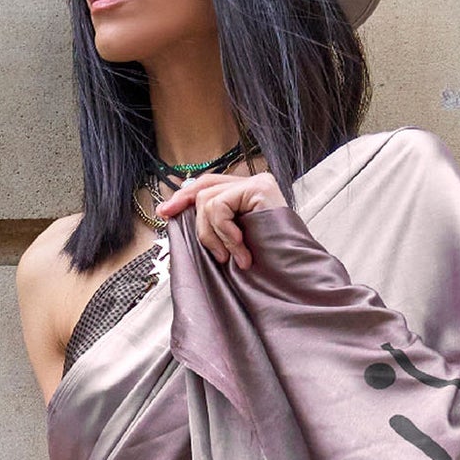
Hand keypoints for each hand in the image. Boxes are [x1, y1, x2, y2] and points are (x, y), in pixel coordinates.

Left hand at [154, 167, 285, 267]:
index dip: (184, 196)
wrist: (294, 276)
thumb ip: (215, 224)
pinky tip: (240, 249)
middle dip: (190, 215)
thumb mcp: (232, 242)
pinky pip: (220, 206)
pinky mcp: (259, 188)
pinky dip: (223, 232)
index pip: (208, 184)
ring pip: (208, 200)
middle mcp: (252, 183)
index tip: (165, 212)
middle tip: (195, 239)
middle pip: (204, 188)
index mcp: (246, 193)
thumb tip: (176, 212)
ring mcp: (257, 183)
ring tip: (232, 258)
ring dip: (213, 236)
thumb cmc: (266, 265)